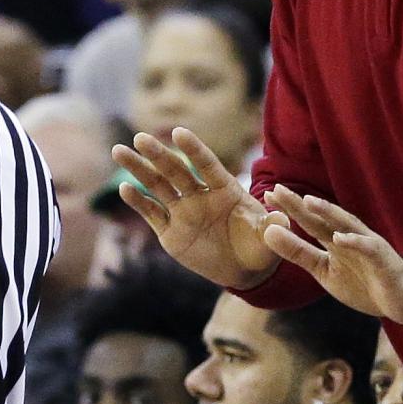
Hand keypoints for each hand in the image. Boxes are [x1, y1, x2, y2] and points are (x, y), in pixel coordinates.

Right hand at [112, 128, 287, 289]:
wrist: (245, 270)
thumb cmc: (260, 247)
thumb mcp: (268, 238)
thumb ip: (272, 226)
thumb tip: (283, 217)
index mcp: (225, 188)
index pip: (206, 164)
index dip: (193, 149)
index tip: (179, 132)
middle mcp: (200, 195)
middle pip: (176, 171)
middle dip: (158, 155)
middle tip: (140, 138)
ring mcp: (183, 211)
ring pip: (157, 186)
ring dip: (138, 169)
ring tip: (119, 150)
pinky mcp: (170, 231)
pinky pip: (152, 213)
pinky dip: (138, 202)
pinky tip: (123, 189)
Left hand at [260, 185, 402, 325]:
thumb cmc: (364, 284)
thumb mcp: (324, 271)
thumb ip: (298, 253)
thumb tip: (268, 232)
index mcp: (335, 240)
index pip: (310, 221)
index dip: (289, 208)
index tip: (266, 193)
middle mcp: (350, 237)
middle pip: (324, 218)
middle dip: (301, 204)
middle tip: (278, 189)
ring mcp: (368, 246)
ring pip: (347, 226)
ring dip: (329, 213)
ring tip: (308, 202)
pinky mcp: (384, 260)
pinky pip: (369, 249)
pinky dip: (355, 243)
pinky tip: (340, 238)